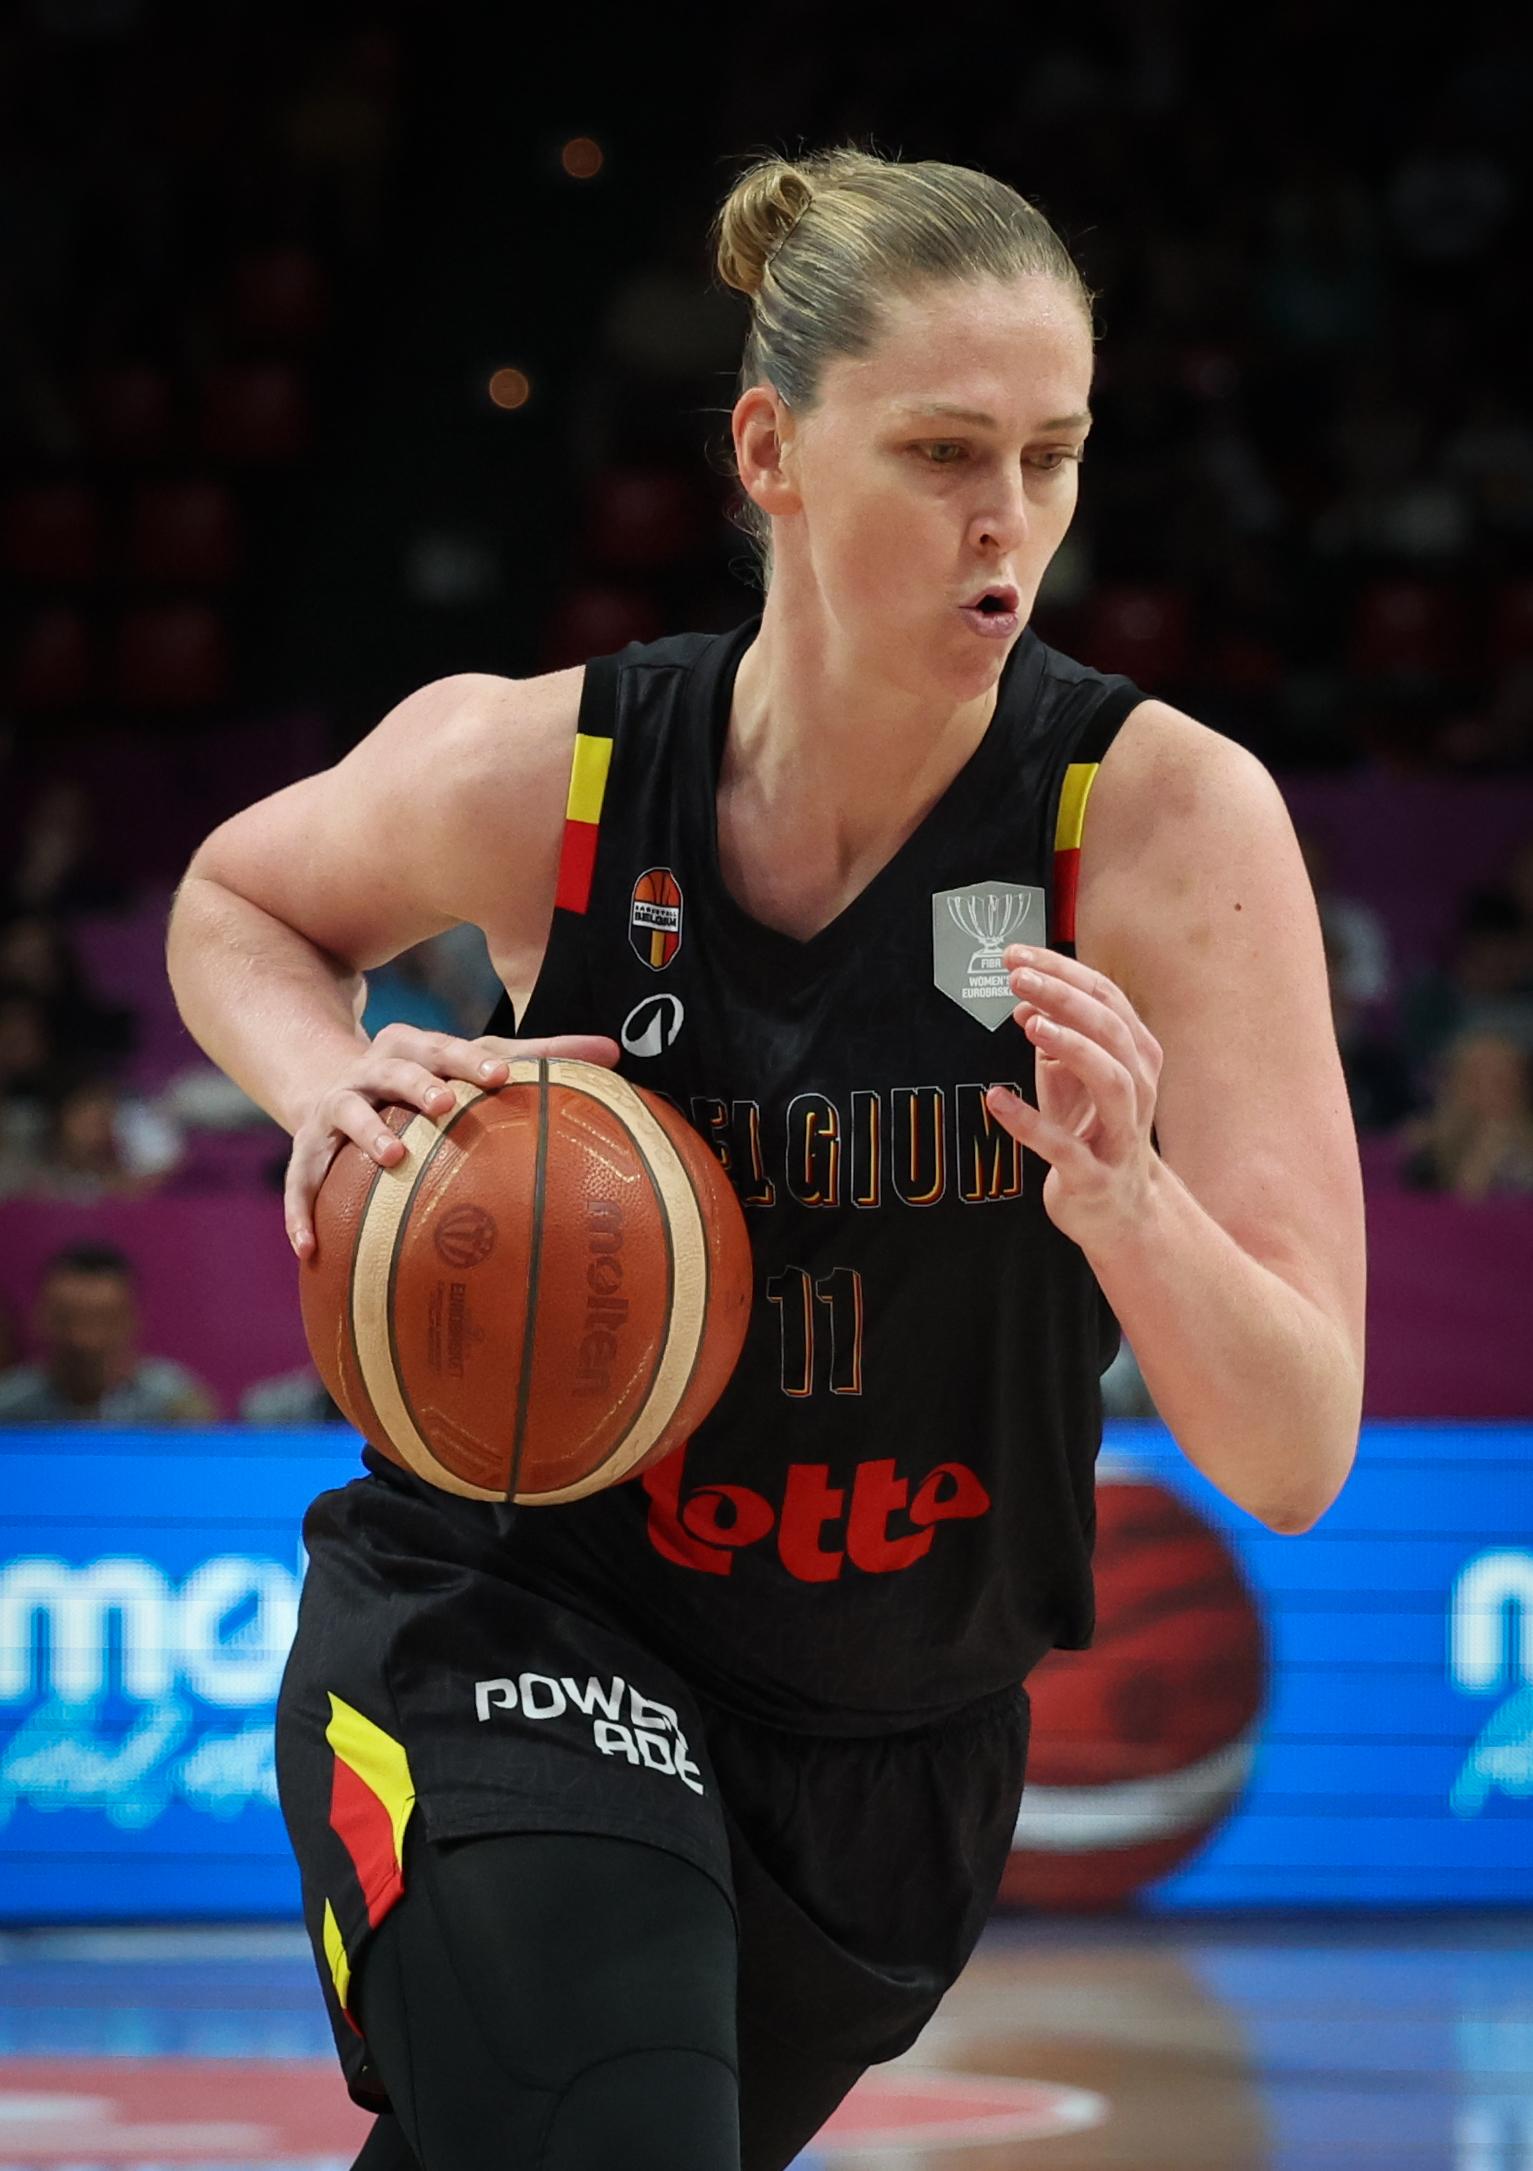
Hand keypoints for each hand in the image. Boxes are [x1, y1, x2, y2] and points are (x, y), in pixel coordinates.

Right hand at [285, 1021, 619, 1257]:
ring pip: (347, 1115)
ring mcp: (336, 1107)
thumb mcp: (474, 1062)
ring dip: (368, 1133)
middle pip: (394, 1070)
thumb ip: (540, 1056)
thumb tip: (613, 1052)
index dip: (471, 1060)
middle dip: (419, 1085)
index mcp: (414, 1046)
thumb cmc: (430, 1080)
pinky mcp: (308, 1147)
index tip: (501, 1075)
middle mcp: (371, 1070)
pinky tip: (310, 1249)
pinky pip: (302, 1180)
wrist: (332, 1084)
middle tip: (447, 1105)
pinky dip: (300, 1211)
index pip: (445, 1047)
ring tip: (391, 1158)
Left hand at [984, 945, 1162, 1250]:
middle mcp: (1139, 1088)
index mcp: (1137, 1055)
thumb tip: (1025, 1000)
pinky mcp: (1095, 1176)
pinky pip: (1065, 1147)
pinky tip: (996, 1100)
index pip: (1104, 997)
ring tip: (1029, 1023)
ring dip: (1071, 1046)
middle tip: (1018, 977)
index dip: (1062, 971)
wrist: (1119, 1210)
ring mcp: (1121, 1134)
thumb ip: (1054, 1036)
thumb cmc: (1093, 1131)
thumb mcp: (1073, 1077)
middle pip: (1111, 1029)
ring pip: (1111, 1080)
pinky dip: (1029, 1122)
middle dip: (1064, 996)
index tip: (1016, 954)